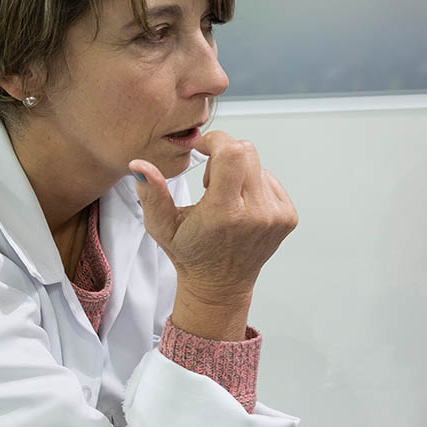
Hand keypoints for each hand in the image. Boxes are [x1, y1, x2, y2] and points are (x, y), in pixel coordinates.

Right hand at [129, 130, 297, 302]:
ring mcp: (275, 216)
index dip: (216, 141)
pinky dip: (254, 185)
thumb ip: (151, 194)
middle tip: (210, 180)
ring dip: (239, 173)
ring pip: (258, 165)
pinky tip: (241, 207)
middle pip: (246, 151)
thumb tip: (139, 165)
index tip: (203, 148)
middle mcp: (256, 213)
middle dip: (225, 154)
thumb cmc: (191, 255)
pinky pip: (270, 180)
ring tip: (225, 199)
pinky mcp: (288, 216)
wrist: (220, 285)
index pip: (232, 153)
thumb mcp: (162, 226)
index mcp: (224, 213)